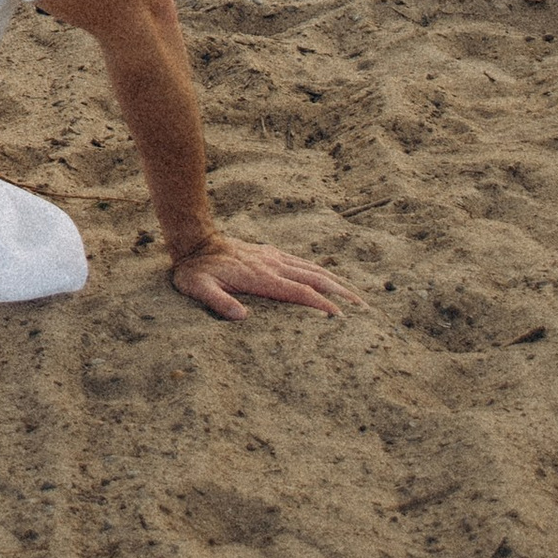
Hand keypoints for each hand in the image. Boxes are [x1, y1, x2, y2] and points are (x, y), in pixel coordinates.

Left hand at [169, 236, 358, 321]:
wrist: (194, 240)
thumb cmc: (195, 271)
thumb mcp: (199, 289)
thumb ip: (219, 303)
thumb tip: (242, 318)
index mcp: (261, 278)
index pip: (300, 292)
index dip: (321, 304)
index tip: (342, 317)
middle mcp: (272, 265)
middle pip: (315, 278)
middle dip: (341, 293)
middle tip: (363, 309)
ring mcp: (273, 257)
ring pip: (312, 268)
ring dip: (336, 281)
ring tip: (356, 296)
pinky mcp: (270, 253)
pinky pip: (301, 261)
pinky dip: (319, 270)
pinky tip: (328, 278)